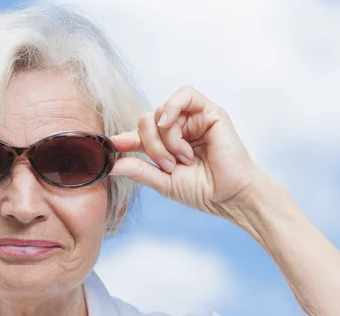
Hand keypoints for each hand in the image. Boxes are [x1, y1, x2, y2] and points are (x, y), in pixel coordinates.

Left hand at [110, 86, 264, 216]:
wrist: (228, 196)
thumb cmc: (201, 191)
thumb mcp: (162, 181)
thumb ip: (138, 170)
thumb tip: (111, 164)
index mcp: (166, 145)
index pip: (139, 134)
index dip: (125, 138)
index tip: (113, 146)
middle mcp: (178, 130)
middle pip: (147, 121)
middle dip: (151, 144)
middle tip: (166, 165)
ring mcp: (192, 119)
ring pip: (161, 112)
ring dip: (165, 137)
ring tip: (181, 158)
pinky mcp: (209, 112)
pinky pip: (184, 95)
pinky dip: (172, 107)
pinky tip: (170, 123)